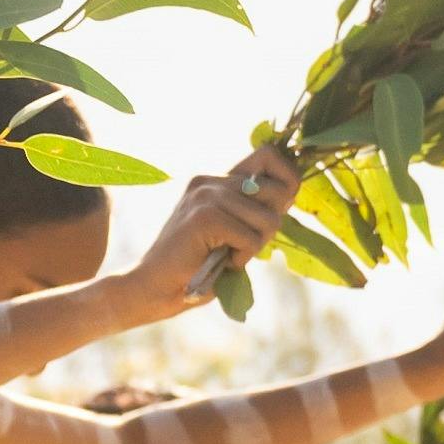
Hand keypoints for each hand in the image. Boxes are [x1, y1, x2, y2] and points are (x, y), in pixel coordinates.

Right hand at [121, 138, 302, 315]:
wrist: (154, 288)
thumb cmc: (195, 267)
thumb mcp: (230, 231)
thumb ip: (252, 210)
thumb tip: (290, 193)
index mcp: (216, 180)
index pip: (270, 155)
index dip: (287, 180)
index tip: (275, 210)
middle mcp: (211, 180)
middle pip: (278, 190)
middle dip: (270, 224)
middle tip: (242, 244)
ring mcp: (206, 195)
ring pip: (269, 218)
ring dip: (254, 246)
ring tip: (226, 255)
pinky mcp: (205, 216)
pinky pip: (251, 238)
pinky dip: (241, 258)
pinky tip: (218, 262)